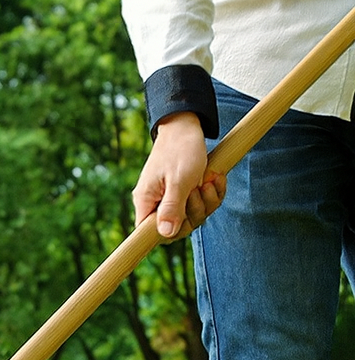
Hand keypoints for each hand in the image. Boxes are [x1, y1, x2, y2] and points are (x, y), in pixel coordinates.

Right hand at [132, 112, 226, 240]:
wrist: (185, 125)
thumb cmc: (180, 150)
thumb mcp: (179, 180)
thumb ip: (172, 208)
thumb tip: (165, 234)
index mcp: (146, 201)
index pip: (150, 232)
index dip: (169, 233)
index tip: (184, 221)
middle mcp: (154, 203)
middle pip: (176, 227)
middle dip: (196, 212)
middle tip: (200, 189)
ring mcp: (169, 199)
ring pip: (191, 217)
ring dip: (207, 200)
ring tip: (209, 179)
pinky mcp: (183, 193)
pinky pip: (200, 205)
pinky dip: (211, 194)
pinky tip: (214, 179)